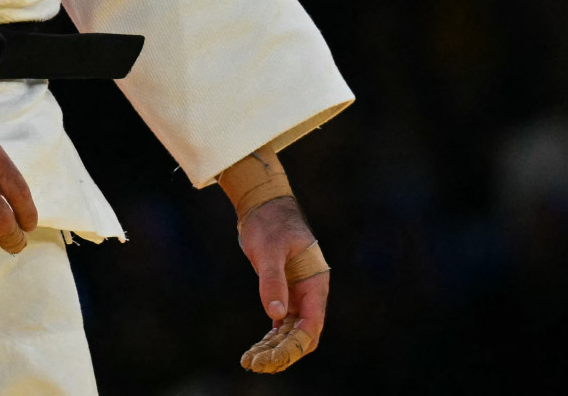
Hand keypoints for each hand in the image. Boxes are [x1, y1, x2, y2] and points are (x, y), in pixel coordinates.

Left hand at [237, 195, 328, 371]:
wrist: (263, 204)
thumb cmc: (270, 222)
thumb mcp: (269, 250)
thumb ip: (272, 280)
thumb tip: (276, 314)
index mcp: (315, 281)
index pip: (313, 323)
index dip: (298, 344)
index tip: (277, 356)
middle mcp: (309, 290)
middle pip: (303, 332)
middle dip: (284, 351)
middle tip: (258, 363)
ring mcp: (297, 292)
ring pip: (291, 330)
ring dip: (276, 347)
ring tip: (252, 360)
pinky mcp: (284, 290)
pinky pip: (282, 321)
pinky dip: (272, 336)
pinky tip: (258, 348)